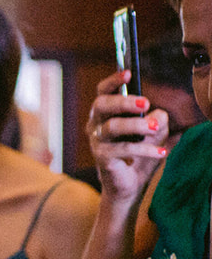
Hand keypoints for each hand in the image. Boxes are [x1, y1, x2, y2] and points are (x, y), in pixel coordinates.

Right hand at [87, 70, 169, 200]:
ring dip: (136, 125)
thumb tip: (158, 113)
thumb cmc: (139, 153)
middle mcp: (96, 124)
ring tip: (155, 127)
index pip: (103, 92)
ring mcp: (97, 141)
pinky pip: (122, 149)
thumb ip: (158, 119)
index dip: (113, 81)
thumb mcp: (154, 132)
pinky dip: (144, 150)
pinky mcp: (102, 158)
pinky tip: (162, 152)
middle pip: (102, 105)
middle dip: (123, 101)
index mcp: (106, 113)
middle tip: (145, 104)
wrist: (130, 184)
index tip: (129, 74)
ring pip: (112, 127)